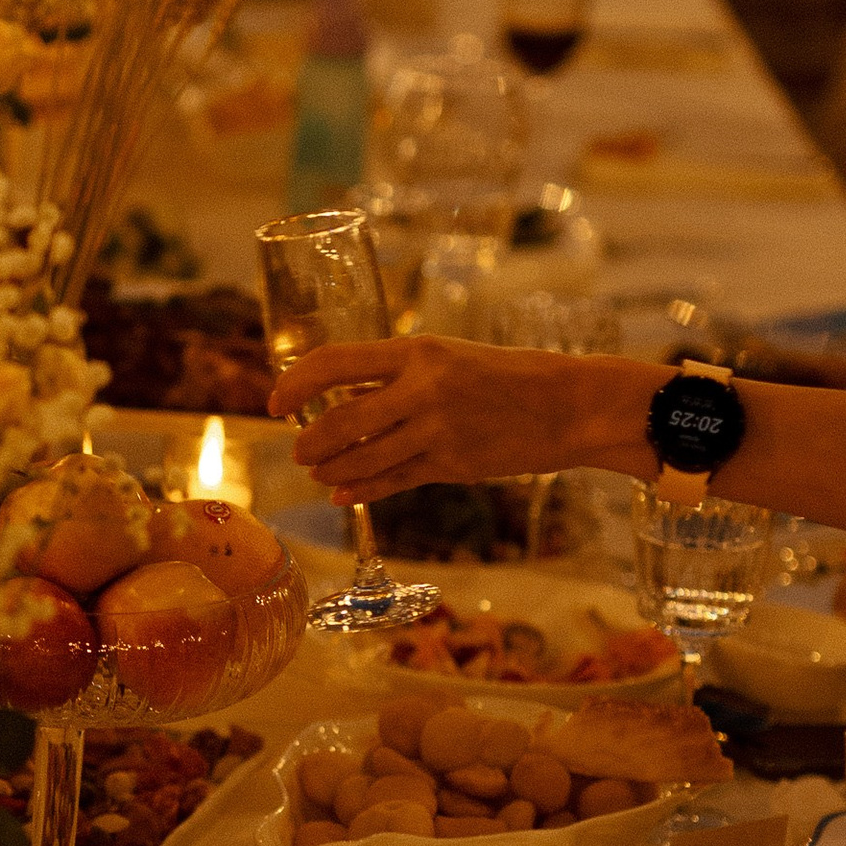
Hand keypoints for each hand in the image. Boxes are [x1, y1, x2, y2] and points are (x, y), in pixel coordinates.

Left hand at [268, 335, 605, 499]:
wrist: (569, 404)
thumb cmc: (506, 377)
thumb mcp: (448, 358)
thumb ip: (397, 376)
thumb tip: (340, 397)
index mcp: (417, 351)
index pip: (334, 362)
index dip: (295, 383)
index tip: (276, 402)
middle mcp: (423, 389)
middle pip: (341, 419)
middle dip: (310, 440)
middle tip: (299, 450)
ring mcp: (438, 430)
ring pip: (363, 458)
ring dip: (332, 469)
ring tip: (320, 472)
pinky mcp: (453, 465)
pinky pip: (393, 482)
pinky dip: (362, 490)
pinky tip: (344, 494)